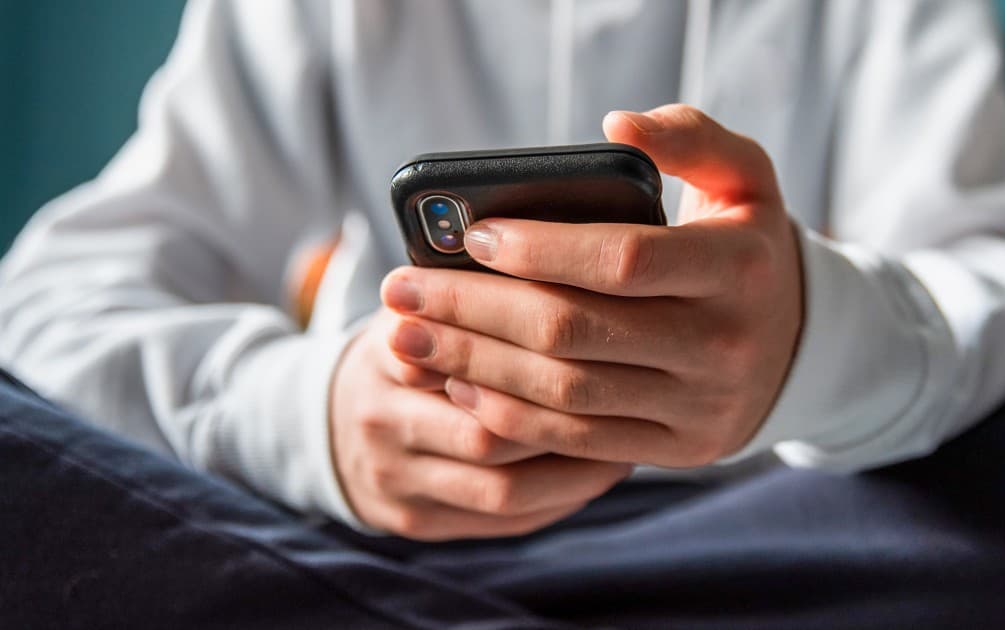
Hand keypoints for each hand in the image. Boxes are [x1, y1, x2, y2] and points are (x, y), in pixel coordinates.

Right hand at [329, 307, 631, 539]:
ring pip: (502, 488)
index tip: (599, 345)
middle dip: (565, 421)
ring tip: (630, 440)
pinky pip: (504, 520)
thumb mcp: (419, 308)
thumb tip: (554, 260)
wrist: (335, 425)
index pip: (462, 359)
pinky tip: (601, 470)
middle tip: (632, 400)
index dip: (534, 358)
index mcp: (384, 354)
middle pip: (487, 433)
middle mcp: (381, 422)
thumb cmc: (408, 351)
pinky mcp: (418, 522)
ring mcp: (397, 480)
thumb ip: (467, 294)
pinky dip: (560, 498)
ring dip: (574, 468)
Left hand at [381, 104, 802, 467]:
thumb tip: (615, 126)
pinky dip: (510, 415)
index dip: (541, 250)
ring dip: (475, 364)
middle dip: (475, 309)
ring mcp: (700, 406)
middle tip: (402, 288)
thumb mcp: (744, 178)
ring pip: (566, 392)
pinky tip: (460, 383)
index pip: (624, 260)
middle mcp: (723, 344)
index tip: (473, 235)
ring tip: (410, 335)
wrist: (795, 345)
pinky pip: (578, 442)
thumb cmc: (744, 248)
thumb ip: (690, 137)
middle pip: (575, 331)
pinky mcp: (678, 448)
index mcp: (739, 268)